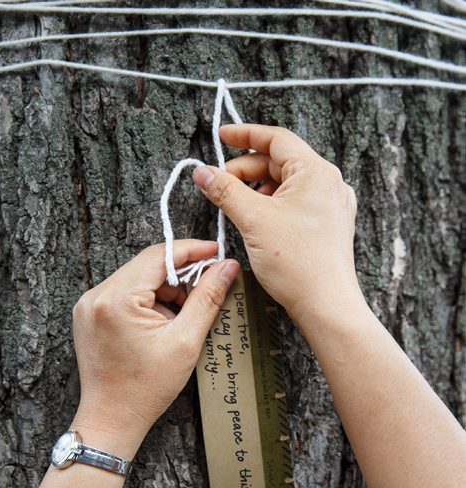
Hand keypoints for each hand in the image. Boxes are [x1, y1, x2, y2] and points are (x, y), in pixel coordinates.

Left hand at [71, 240, 239, 456]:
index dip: (190, 250)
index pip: (158, 256)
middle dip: (179, 273)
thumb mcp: (185, 341)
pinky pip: (123, 292)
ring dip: (164, 288)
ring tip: (182, 316)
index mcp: (117, 299)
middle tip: (207, 285)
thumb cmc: (146, 388)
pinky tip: (162, 321)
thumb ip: (207, 298)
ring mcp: (88, 305)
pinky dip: (147, 299)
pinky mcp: (88, 314)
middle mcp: (96, 295)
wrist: (111, 419)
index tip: (215, 251)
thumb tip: (227, 267)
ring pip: (136, 278)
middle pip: (146, 265)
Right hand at [193, 124, 363, 330]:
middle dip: (246, 169)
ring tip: (235, 204)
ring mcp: (330, 205)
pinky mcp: (327, 224)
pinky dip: (272, 203)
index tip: (221, 137)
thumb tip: (203, 172)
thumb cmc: (298, 263)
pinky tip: (256, 218)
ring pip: (286, 184)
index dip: (244, 135)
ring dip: (257, 188)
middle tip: (219, 183)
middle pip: (280, 161)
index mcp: (316, 172)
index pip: (276, 139)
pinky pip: (295, 202)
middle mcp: (328, 183)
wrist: (326, 304)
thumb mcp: (253, 219)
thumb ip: (225, 190)